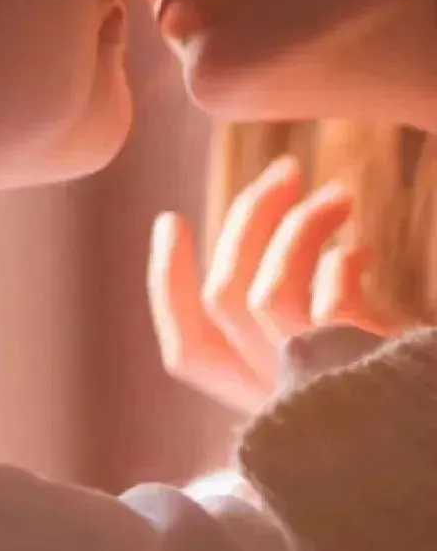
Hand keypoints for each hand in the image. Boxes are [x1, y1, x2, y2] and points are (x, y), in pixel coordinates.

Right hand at [147, 156, 402, 414]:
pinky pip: (327, 297)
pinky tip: (365, 251)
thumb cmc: (402, 383)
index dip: (168, 282)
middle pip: (223, 298)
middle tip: (284, 169)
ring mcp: (312, 381)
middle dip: (245, 219)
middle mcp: (275, 396)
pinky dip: (341, 259)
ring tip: (339, 195)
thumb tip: (251, 233)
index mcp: (262, 400)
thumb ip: (286, 317)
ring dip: (296, 224)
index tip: (170, 218)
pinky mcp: (355, 362)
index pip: (187, 350)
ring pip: (264, 292)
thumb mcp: (333, 356)